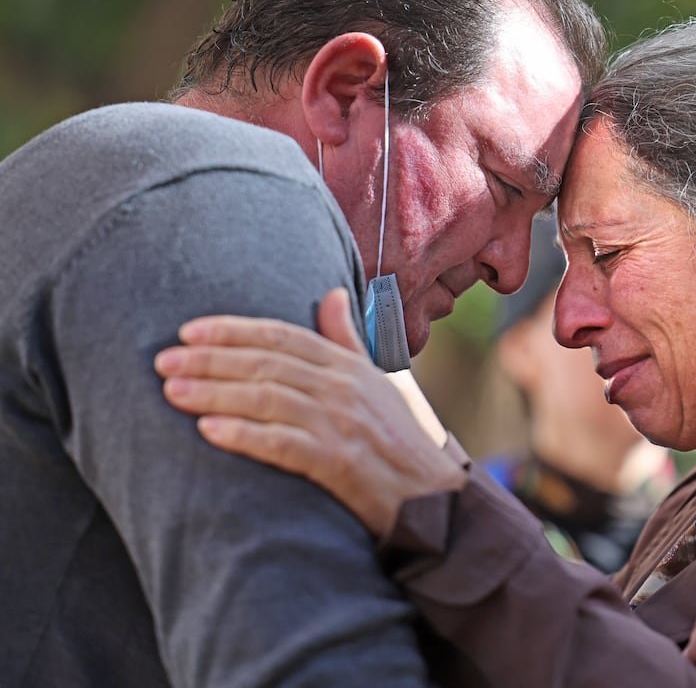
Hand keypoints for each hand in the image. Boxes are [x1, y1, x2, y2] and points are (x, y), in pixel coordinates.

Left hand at [154, 288, 467, 536]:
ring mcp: (343, 425)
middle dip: (212, 359)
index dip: (234, 330)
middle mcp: (345, 388)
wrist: (435, 498)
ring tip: (172, 392)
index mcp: (350, 366)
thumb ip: (348, 341)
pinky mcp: (341, 463)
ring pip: (269, 398)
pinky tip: (209, 430)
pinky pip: (284, 444)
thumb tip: (332, 293)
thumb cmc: (401, 440)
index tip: (189, 330)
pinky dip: (245, 434)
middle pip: (268, 363)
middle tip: (163, 361)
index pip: (284, 336)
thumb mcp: (379, 381)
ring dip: (217, 392)